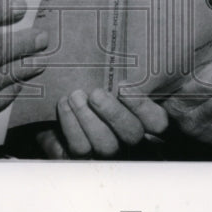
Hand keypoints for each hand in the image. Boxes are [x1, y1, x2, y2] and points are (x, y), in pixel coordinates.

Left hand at [40, 87, 168, 158]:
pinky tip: (64, 104)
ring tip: (75, 96)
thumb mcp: (106, 82)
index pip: (157, 121)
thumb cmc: (88, 92)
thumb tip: (125, 51)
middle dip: (114, 113)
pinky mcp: (82, 159)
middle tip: (95, 93)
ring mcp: (106, 153)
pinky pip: (80, 147)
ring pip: (106, 145)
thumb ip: (117, 77)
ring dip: (88, 118)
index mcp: (141, 119)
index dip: (144, 107)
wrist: (55, 114)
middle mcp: (128, 140)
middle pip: (132, 134)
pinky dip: (70, 124)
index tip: (123, 86)